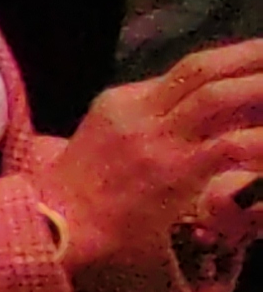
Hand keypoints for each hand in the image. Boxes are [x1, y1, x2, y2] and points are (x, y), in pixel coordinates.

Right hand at [43, 43, 262, 291]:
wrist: (50, 234)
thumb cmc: (80, 202)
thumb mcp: (105, 146)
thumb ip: (146, 126)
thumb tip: (199, 122)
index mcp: (121, 104)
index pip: (186, 71)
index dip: (232, 60)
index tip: (257, 60)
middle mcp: (138, 113)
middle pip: (202, 69)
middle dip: (249, 57)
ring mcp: (155, 140)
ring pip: (217, 97)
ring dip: (258, 87)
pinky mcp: (172, 171)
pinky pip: (230, 145)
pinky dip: (260, 140)